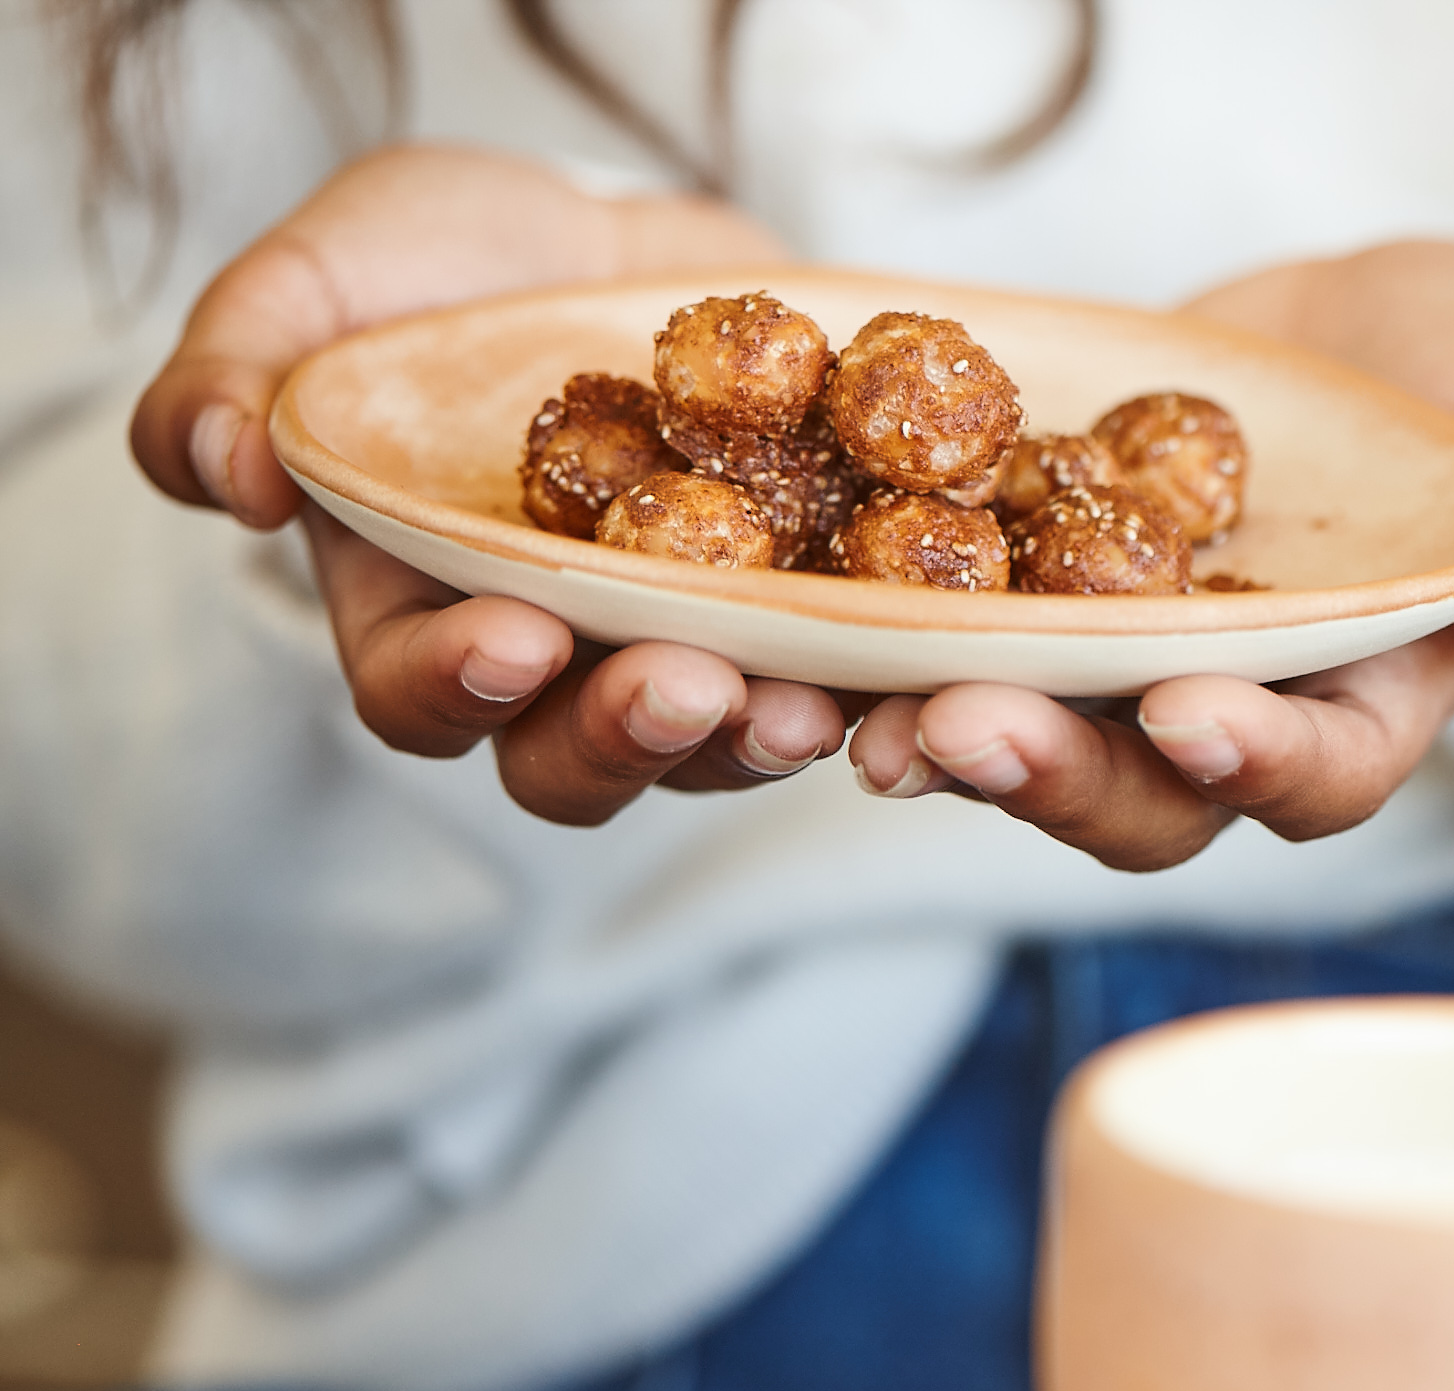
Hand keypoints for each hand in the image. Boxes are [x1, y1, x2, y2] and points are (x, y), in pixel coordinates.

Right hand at [131, 144, 852, 823]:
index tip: (511, 637)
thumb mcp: (323, 283)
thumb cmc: (439, 271)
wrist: (603, 242)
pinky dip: (873, 681)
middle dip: (629, 735)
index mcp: (421, 613)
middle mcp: (559, 667)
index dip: (459, 684)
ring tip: (806, 703)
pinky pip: (841, 679)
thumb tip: (220, 467)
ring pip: (718, 747)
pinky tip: (910, 659)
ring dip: (759, 738)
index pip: (423, 694)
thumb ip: (240, 371)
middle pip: (578, 762)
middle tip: (685, 686)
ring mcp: (686, 652)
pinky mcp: (799, 618)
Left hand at [847, 240, 1453, 868]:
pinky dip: (878, 635)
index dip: (1258, 762)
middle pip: (1145, 794)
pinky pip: (955, 623)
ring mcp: (1133, 653)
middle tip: (961, 732)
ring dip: (933, 733)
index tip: (1192, 718)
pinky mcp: (1048, 578)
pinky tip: (795, 622)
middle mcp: (1241, 709)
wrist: (1404, 338)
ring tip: (845, 711)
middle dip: (1056, 773)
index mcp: (1379, 702)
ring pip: (1027, 731)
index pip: (1324, 770)